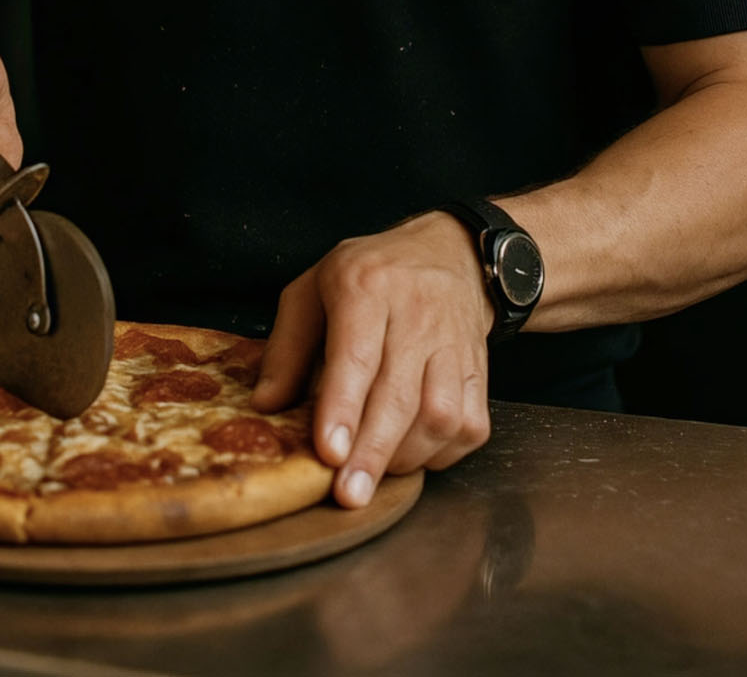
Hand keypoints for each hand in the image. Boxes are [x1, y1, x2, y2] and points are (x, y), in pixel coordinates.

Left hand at [252, 212, 492, 507]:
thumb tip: (266, 406)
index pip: (356, 354)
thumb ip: (286, 347)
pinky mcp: (480, 369)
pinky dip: (441, 453)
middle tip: (349, 495)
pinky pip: (469, 425)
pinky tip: (413, 455)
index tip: (329, 452)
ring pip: (440, 414)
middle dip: (372, 452)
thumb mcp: (313, 289)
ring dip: (406, 456)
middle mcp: (417, 312)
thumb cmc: (370, 274)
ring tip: (373, 471)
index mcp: (366, 285)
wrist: (449, 251)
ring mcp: (454, 342)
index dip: (343, 407)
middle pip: (399, 394)